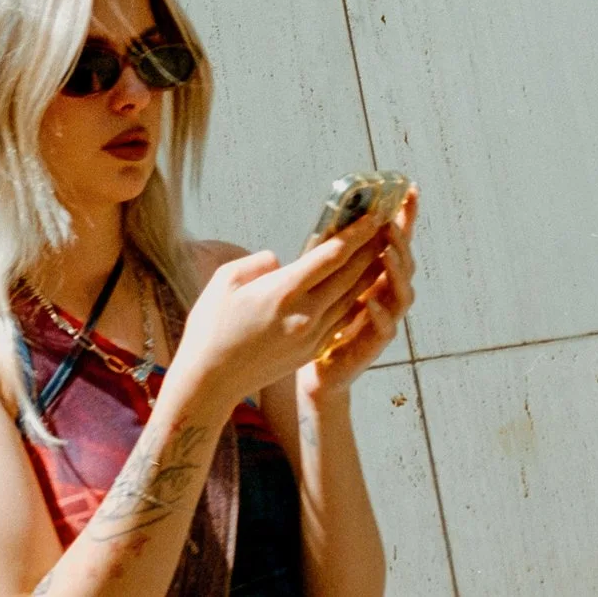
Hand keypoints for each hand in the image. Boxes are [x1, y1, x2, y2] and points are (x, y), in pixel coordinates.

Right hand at [166, 209, 388, 409]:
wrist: (210, 380)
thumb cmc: (210, 327)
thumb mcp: (224, 281)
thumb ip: (258, 263)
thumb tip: (280, 261)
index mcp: (283, 291)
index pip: (330, 256)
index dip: (355, 234)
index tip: (373, 216)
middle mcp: (305, 314)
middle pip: (349, 276)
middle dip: (370, 249)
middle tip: (386, 227)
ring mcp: (311, 336)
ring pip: (350, 299)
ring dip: (368, 276)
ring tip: (381, 253)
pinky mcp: (311, 351)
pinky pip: (341, 320)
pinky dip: (354, 301)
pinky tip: (361, 290)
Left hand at [298, 189, 417, 403]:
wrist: (318, 371)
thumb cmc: (321, 322)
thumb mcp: (325, 281)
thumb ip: (333, 255)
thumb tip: (331, 217)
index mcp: (376, 277)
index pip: (395, 242)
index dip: (405, 217)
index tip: (410, 190)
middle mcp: (386, 296)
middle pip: (404, 264)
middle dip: (402, 241)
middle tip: (391, 223)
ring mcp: (384, 321)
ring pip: (402, 294)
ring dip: (396, 271)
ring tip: (387, 252)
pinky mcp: (373, 346)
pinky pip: (384, 329)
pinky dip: (379, 314)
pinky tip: (369, 301)